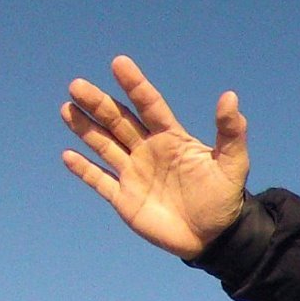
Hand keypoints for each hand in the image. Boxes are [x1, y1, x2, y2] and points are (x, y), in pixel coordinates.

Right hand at [61, 56, 250, 259]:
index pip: (149, 105)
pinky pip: (99, 180)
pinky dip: (84, 169)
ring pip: (104, 145)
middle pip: (119, 121)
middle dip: (98, 104)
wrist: (214, 237)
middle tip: (77, 85)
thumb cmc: (224, 198)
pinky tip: (68, 155)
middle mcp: (148, 150)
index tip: (120, 63)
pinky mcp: (124, 198)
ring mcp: (134, 173)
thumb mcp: (233, 163)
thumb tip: (230, 96)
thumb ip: (230, 132)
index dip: (135, 85)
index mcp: (171, 138)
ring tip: (67, 108)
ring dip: (85, 128)